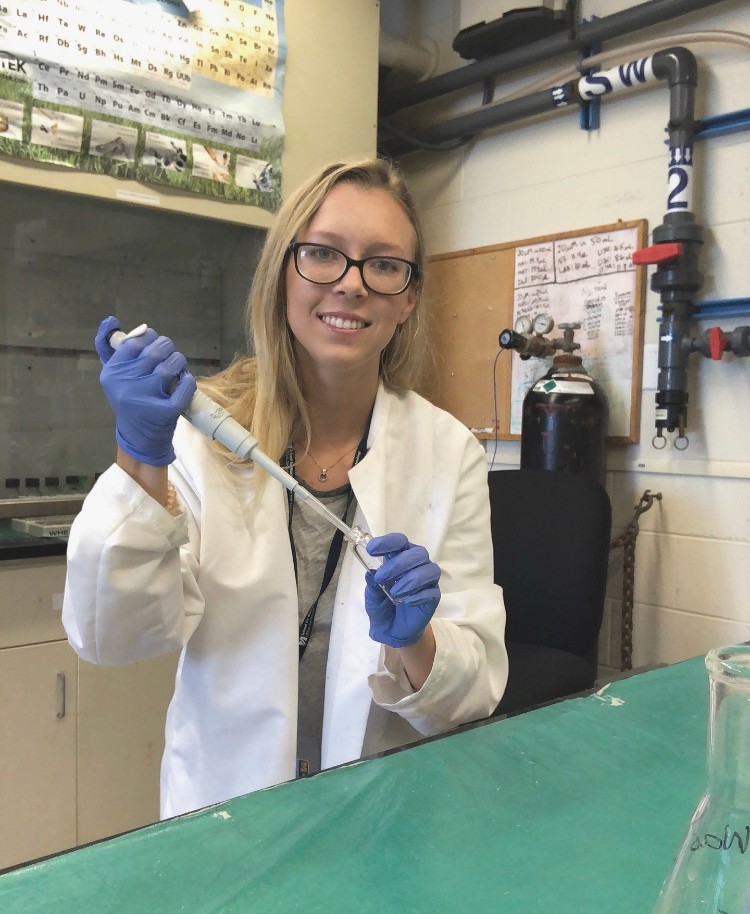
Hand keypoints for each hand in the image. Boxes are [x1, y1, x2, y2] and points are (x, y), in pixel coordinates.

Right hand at [96, 316, 196, 465]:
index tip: (154, 345)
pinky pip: (185, 386)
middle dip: (168, 349)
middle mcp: (126, 383)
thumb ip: (109, 348)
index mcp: (112, 371)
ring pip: (172, 364)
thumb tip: (110, 320)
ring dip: (179, 363)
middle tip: (169, 358)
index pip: (135, 340)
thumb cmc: (129, 400)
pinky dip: (189, 381)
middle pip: (156, 349)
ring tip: (176, 371)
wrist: (138, 437)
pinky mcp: (165, 411)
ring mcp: (145, 397)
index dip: (150, 338)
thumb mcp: (114, 375)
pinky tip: (184, 383)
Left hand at [364, 533, 440, 648]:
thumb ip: (372, 584)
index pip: (400, 542)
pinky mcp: (433, 597)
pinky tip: (407, 602)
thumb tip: (371, 574)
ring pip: (429, 570)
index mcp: (400, 557)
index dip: (388, 542)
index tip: (372, 549)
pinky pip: (432, 592)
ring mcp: (427, 580)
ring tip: (395, 592)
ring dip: (410, 579)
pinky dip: (418, 595)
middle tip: (382, 577)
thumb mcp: (372, 595)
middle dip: (399, 563)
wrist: (390, 630)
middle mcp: (417, 564)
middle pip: (418, 553)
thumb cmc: (382, 605)